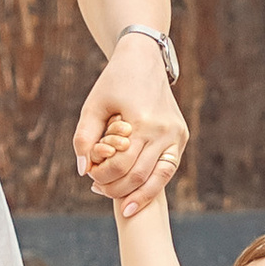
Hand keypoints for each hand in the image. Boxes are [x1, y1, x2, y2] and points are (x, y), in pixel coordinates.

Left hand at [74, 54, 187, 216]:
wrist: (144, 60)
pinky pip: (168, 169)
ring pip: (159, 178)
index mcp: (142, 121)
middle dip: (117, 189)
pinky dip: (153, 183)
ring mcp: (177, 135)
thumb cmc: (114, 82)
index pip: (120, 165)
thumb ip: (85, 138)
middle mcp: (164, 131)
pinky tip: (137, 192)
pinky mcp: (181, 137)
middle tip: (98, 190)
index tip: (90, 177)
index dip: (102, 176)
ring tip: (122, 205)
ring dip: (139, 195)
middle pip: (139, 176)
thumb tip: (83, 171)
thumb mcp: (93, 105)